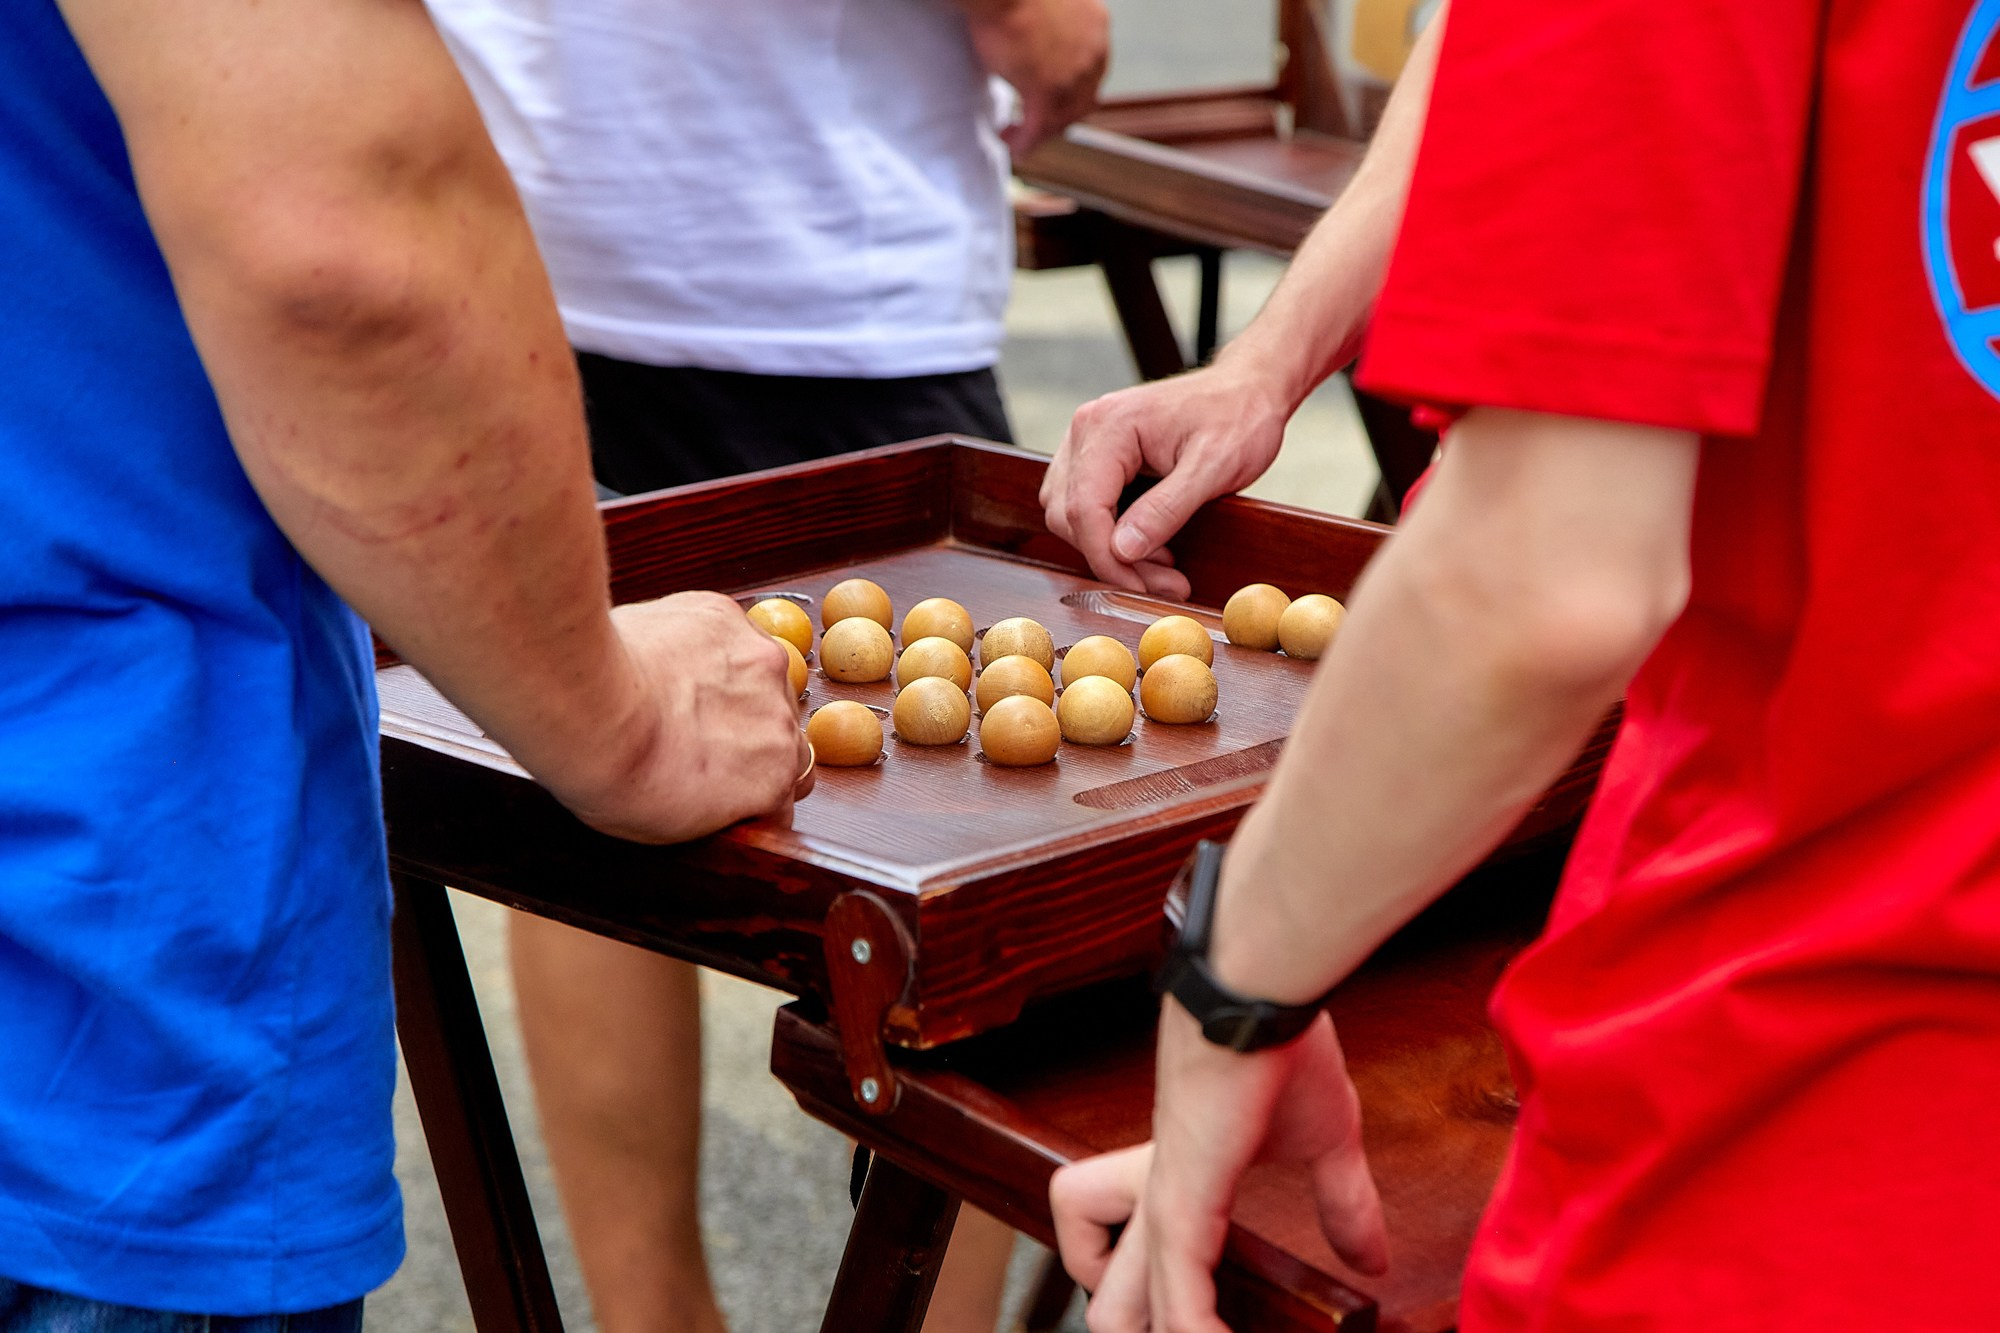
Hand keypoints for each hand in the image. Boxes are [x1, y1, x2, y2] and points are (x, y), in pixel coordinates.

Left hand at [552, 592, 803, 842]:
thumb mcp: (669, 828)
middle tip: (699, 738)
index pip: (786, 791)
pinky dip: (706, 647)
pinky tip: (666, 658)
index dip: (754, 789)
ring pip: (761, 680)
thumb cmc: (613, 773)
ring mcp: (761, 663)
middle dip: (750, 739)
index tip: (726, 786)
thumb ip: (717, 810)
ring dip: (734, 688)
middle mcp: (781, 721)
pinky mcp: (727, 618)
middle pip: (783, 734)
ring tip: (678, 693)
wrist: (585, 706)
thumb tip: (713, 798)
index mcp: (772, 781)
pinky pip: (728, 636)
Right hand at [965, 0, 1107, 155]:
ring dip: (1039, 131)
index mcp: (1095, 25)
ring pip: (1061, 119)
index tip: (1050, 96)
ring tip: (1014, 135)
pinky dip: (1025, 142)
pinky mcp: (1047, 91)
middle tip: (1032, 122)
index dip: (1072, 91)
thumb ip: (1046, 25)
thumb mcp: (1042, 3)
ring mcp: (1073, 75)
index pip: (1092, 72)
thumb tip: (1028, 38)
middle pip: (1082, 101)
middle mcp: (1093, 52)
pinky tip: (1012, 146)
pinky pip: (1038, 128)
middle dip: (1057, 117)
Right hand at [1041, 364, 1290, 597]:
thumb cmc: (1239, 417)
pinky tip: (1149, 545)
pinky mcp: (1098, 453)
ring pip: (1070, 514)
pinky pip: (1084, 503)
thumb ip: (1166, 509)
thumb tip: (1122, 550)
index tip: (1142, 589)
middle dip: (1112, 558)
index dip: (1107, 558)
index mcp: (1109, 426)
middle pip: (1069, 516)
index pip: (1083, 508)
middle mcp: (1087, 429)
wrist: (1249, 388)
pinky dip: (1110, 533)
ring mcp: (1088, 440)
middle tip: (1164, 583)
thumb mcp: (1213, 467)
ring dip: (1109, 550)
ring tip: (1161, 566)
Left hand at [1050, 1008, 1386, 1331]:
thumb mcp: (1326, 1139)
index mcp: (1181, 1187)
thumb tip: (1373, 1262)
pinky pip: (1177, 1296)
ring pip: (1117, 1308)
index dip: (1163, 1312)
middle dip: (1141, 1330)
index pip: (1139, 1266)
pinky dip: (1197, 1332)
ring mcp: (1161, 1207)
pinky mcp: (1180, 1205)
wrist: (1259, 997)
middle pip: (1111, 1299)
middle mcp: (1154, 1204)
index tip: (1221, 1327)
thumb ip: (1342, 1204)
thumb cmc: (1281, 1048)